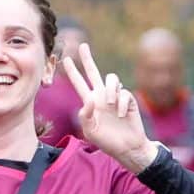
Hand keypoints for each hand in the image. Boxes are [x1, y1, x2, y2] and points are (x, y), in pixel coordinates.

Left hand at [66, 43, 155, 171]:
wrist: (127, 148)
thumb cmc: (107, 141)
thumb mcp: (90, 131)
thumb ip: (84, 116)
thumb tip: (89, 98)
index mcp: (90, 103)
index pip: (79, 84)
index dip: (72, 72)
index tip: (65, 59)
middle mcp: (102, 97)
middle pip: (94, 73)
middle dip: (88, 59)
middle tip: (83, 46)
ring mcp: (115, 97)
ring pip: (112, 78)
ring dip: (110, 89)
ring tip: (109, 104)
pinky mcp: (128, 100)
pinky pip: (124, 93)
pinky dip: (121, 104)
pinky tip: (121, 115)